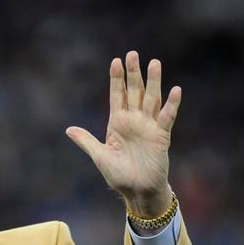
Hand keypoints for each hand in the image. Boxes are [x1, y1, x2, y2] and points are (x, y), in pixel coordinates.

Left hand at [66, 51, 180, 217]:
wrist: (137, 191)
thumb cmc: (119, 175)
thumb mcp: (99, 156)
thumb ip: (86, 141)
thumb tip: (68, 129)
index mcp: (118, 123)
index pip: (117, 96)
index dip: (116, 79)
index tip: (115, 60)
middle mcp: (134, 121)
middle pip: (134, 92)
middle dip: (133, 73)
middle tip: (133, 53)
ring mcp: (148, 127)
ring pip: (151, 99)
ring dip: (153, 82)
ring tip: (154, 63)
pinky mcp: (161, 136)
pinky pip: (167, 118)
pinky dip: (171, 104)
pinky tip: (176, 90)